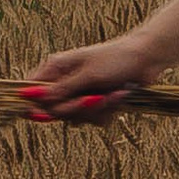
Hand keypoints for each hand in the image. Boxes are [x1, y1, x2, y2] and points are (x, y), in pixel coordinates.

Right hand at [21, 31, 159, 116]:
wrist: (147, 59)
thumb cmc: (117, 59)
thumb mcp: (87, 74)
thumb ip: (60, 89)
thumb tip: (30, 96)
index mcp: (56, 67)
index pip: (32, 90)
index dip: (34, 105)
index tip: (42, 115)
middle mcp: (65, 81)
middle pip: (55, 110)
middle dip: (77, 108)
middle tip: (94, 97)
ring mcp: (80, 93)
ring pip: (75, 118)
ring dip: (96, 109)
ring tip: (111, 93)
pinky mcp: (95, 103)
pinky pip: (92, 120)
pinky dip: (107, 111)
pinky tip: (117, 96)